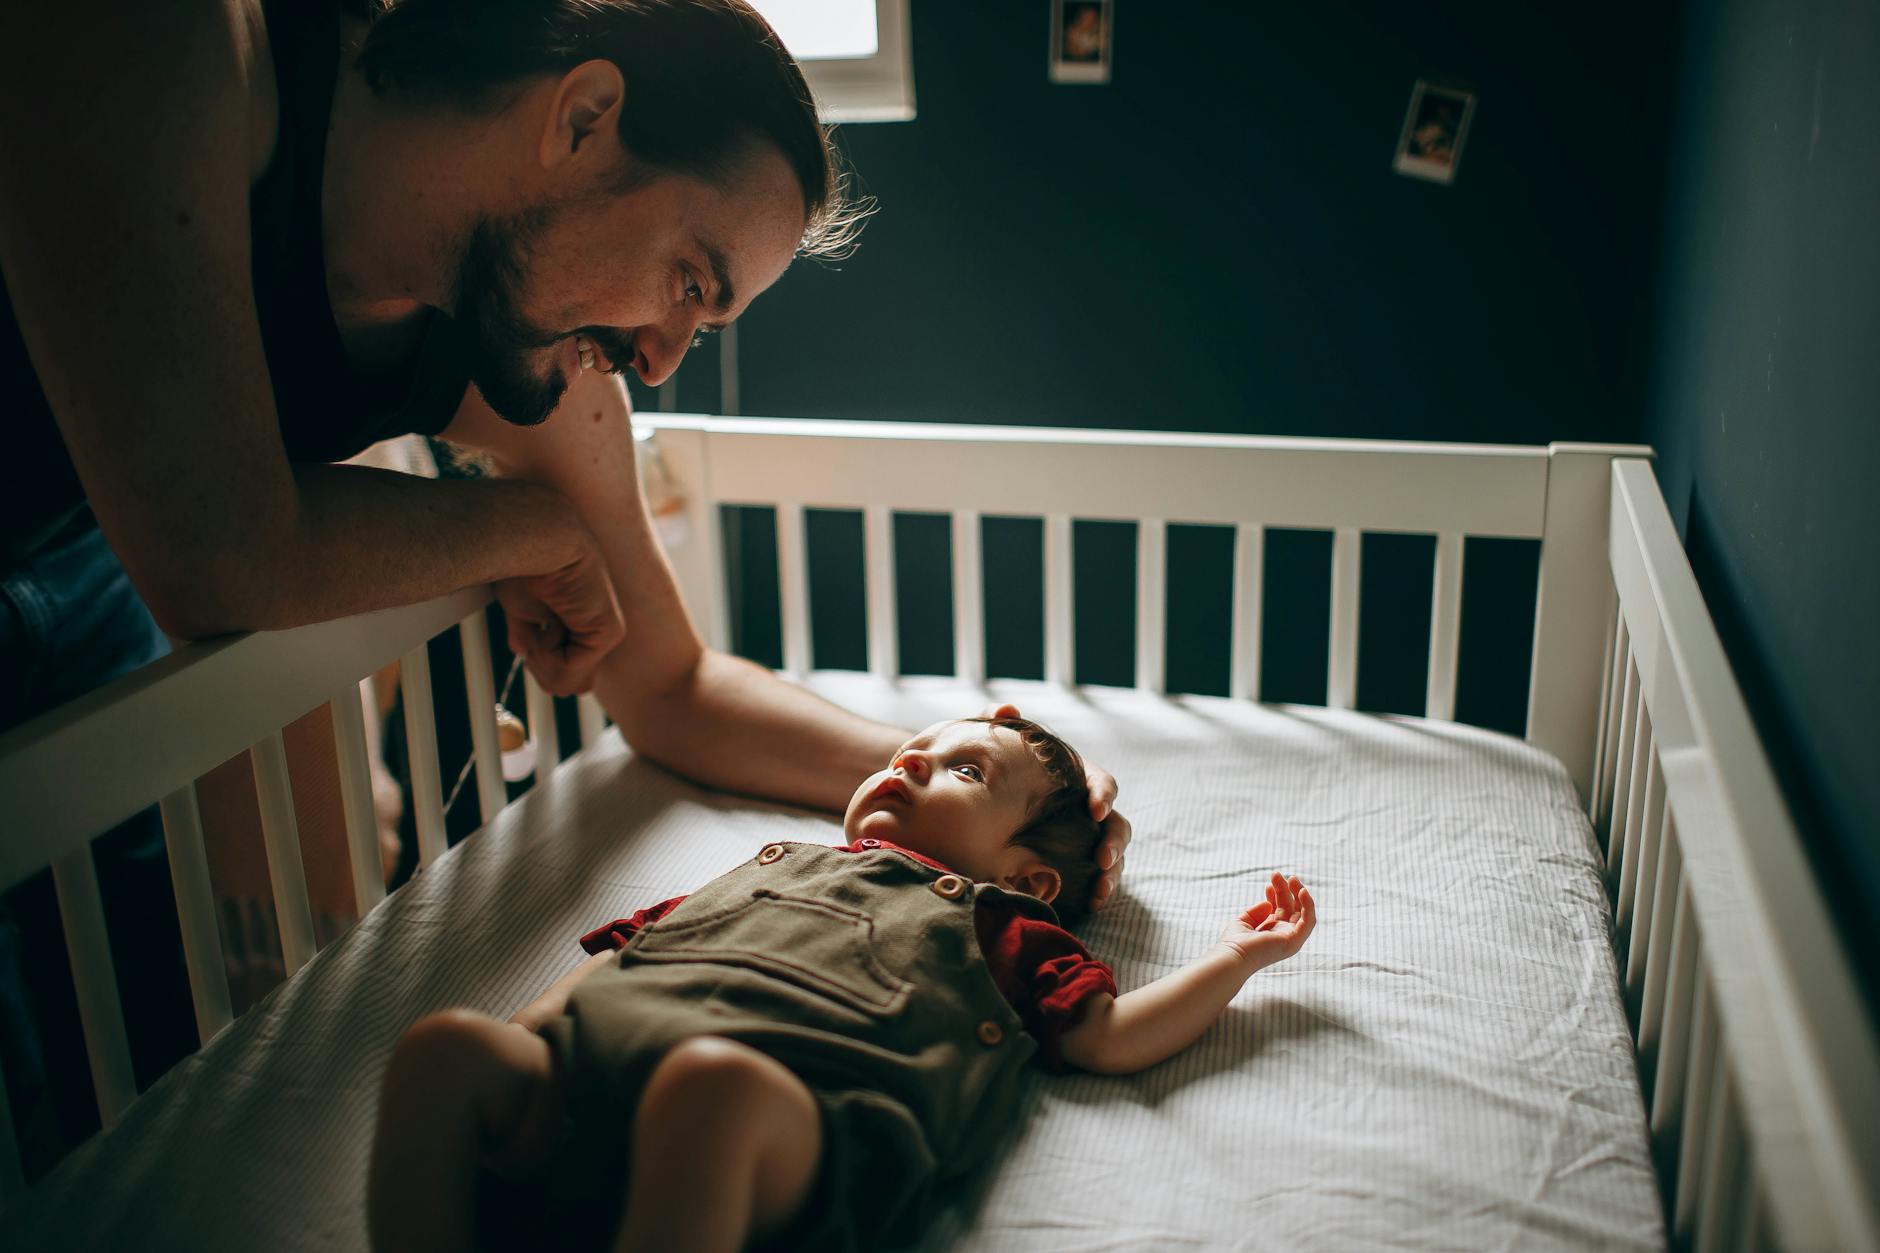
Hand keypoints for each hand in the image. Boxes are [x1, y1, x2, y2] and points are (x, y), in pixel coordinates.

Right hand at [493, 537, 624, 695]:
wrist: (537, 537)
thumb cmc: (523, 563)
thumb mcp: (521, 609)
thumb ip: (527, 634)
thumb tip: (524, 652)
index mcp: (578, 624)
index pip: (566, 674)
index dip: (540, 665)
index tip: (528, 638)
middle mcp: (596, 630)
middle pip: (568, 686)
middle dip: (541, 668)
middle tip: (532, 633)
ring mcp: (605, 634)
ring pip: (568, 684)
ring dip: (542, 661)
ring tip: (541, 621)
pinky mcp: (607, 634)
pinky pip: (570, 672)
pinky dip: (548, 655)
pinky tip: (549, 623)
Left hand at [982, 702, 1131, 910]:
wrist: (976, 806)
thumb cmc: (991, 772)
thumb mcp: (990, 747)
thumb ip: (996, 724)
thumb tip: (1007, 709)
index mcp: (1075, 779)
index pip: (1101, 782)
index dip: (1103, 793)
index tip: (1094, 810)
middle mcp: (1085, 809)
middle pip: (1115, 823)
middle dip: (1114, 841)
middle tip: (1101, 859)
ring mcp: (1084, 838)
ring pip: (1112, 854)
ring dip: (1113, 871)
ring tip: (1100, 889)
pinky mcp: (1076, 863)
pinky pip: (1097, 876)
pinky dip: (1099, 887)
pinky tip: (1092, 901)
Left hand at [1218, 873, 1315, 967]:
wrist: (1233, 956)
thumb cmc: (1235, 942)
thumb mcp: (1245, 920)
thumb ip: (1257, 911)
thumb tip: (1268, 903)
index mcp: (1271, 931)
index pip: (1280, 909)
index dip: (1276, 894)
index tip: (1267, 885)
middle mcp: (1282, 934)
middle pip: (1290, 907)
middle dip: (1285, 889)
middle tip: (1276, 874)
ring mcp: (1290, 938)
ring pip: (1302, 912)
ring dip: (1300, 893)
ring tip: (1292, 878)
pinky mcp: (1295, 940)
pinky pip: (1309, 921)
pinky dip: (1308, 905)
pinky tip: (1302, 891)